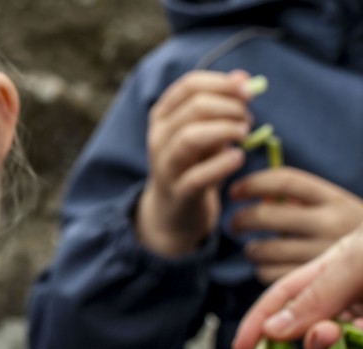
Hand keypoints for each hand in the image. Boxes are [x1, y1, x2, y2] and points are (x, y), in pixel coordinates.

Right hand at [137, 70, 253, 256]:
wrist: (173, 212)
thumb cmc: (193, 164)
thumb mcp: (204, 131)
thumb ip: (221, 104)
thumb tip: (242, 77)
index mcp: (162, 116)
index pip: (190, 85)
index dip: (223, 83)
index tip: (248, 91)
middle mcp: (159, 137)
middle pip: (194, 107)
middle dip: (230, 108)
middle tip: (248, 119)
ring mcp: (166, 165)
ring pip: (191, 137)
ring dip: (226, 130)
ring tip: (245, 134)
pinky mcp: (179, 192)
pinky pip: (199, 176)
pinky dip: (223, 164)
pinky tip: (239, 158)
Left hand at [230, 168, 362, 283]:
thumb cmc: (348, 233)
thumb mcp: (336, 210)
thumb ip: (300, 201)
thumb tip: (258, 197)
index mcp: (336, 200)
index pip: (285, 180)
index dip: (253, 183)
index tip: (234, 191)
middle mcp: (332, 224)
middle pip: (266, 216)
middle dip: (241, 220)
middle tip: (235, 225)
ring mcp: (324, 254)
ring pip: (265, 249)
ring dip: (251, 249)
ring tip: (254, 250)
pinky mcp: (316, 283)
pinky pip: (270, 274)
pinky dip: (261, 270)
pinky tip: (268, 267)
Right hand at [233, 224, 362, 348]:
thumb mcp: (355, 260)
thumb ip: (316, 294)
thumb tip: (271, 329)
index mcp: (330, 271)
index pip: (282, 298)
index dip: (258, 322)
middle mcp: (343, 298)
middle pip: (304, 328)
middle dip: (307, 337)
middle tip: (325, 335)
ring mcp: (360, 318)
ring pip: (331, 348)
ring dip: (335, 346)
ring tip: (361, 328)